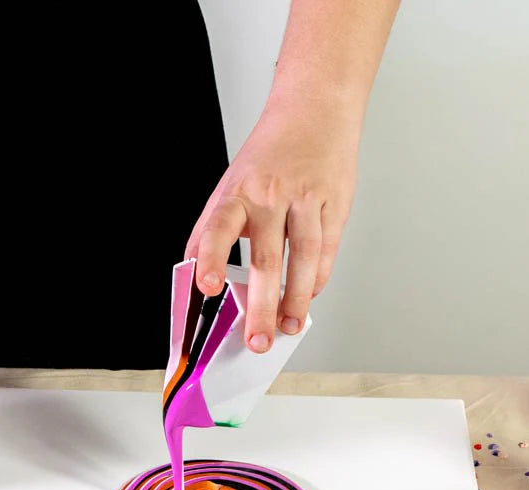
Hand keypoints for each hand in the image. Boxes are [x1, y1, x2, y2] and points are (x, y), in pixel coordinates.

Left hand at [185, 98, 361, 353]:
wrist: (315, 109)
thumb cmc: (269, 155)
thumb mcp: (229, 186)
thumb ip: (212, 230)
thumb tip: (193, 273)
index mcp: (237, 192)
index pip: (218, 228)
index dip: (211, 259)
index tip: (206, 288)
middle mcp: (270, 195)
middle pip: (266, 259)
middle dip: (261, 307)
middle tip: (257, 340)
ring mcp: (305, 199)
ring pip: (303, 258)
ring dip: (295, 300)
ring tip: (288, 328)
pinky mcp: (335, 203)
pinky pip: (326, 251)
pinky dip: (317, 279)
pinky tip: (307, 297)